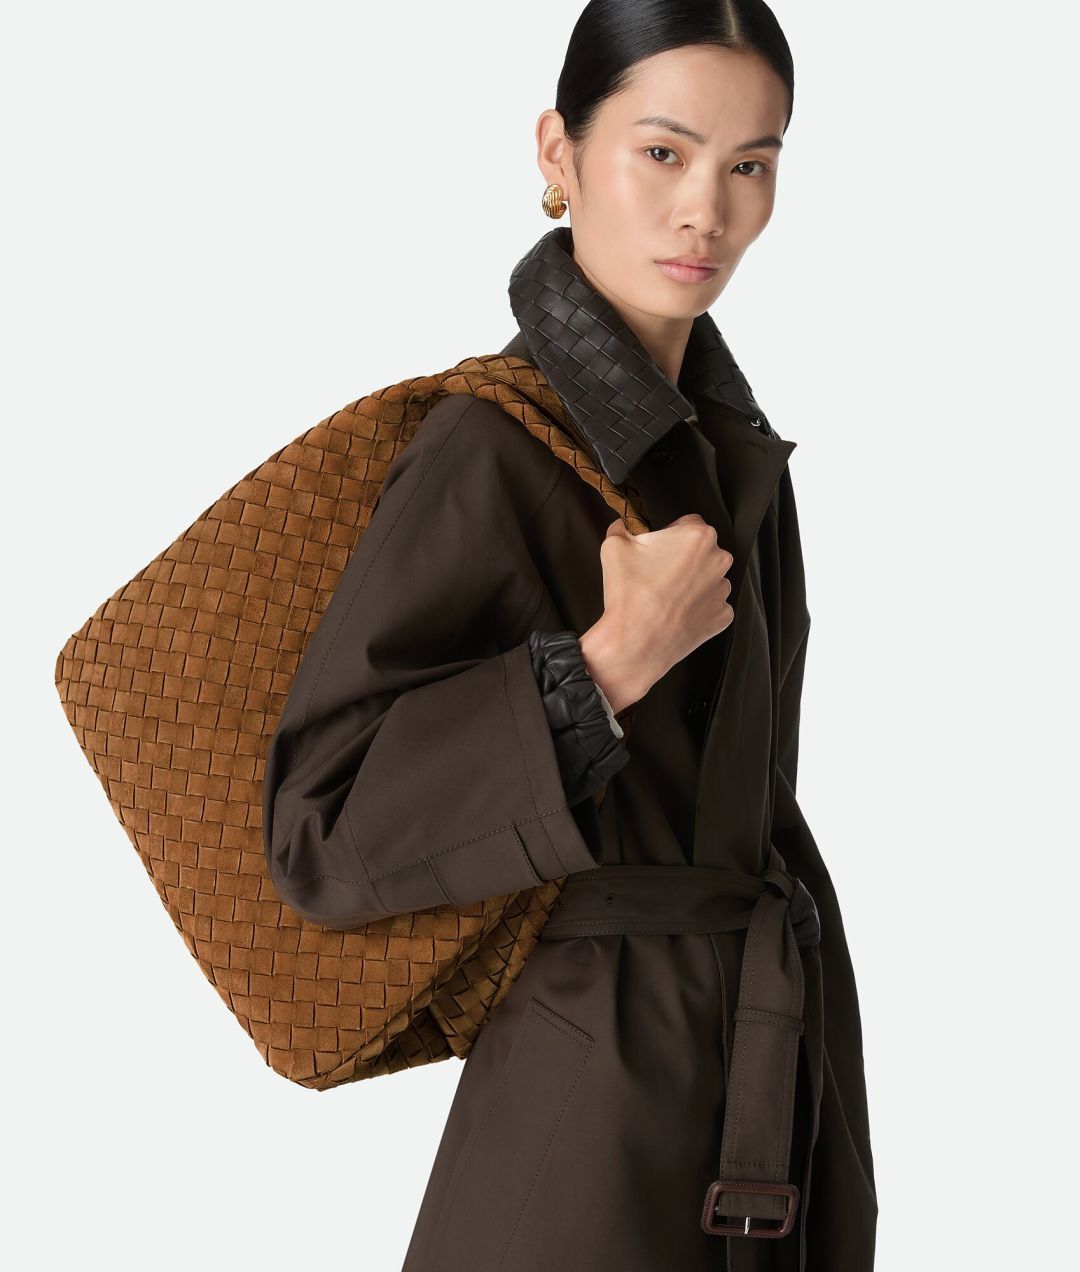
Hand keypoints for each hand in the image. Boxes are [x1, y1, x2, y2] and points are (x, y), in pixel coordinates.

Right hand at [579, 513, 733, 712]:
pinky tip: (674, 613)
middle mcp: (719, 561)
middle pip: (701, 551)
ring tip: (664, 596)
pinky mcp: (722, 616)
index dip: (670, 535)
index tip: (657, 549)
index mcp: (699, 536)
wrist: (635, 643)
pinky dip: (695, 608)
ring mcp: (723, 591)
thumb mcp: (614, 547)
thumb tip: (622, 525)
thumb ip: (621, 527)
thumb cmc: (629, 594)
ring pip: (707, 578)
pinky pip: (710, 605)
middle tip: (657, 574)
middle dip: (682, 558)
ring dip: (690, 583)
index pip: (689, 523)